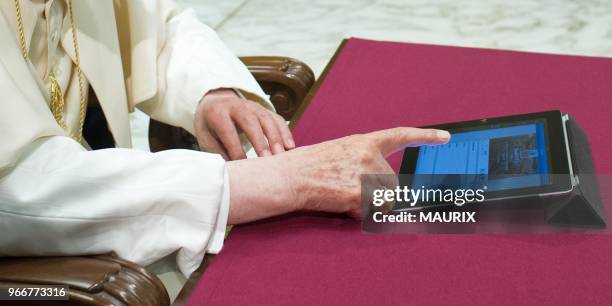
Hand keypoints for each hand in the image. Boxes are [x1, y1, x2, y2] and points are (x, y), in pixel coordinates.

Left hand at [194, 89, 294, 159]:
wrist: (215, 104)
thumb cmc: (211, 128)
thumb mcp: (206, 139)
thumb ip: (218, 153)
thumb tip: (231, 172)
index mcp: (217, 113)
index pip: (228, 132)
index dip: (236, 150)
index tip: (244, 167)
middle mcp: (237, 106)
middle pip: (250, 121)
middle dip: (260, 141)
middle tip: (268, 159)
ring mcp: (253, 106)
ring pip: (267, 119)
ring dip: (276, 138)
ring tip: (281, 155)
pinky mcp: (265, 110)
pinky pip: (277, 119)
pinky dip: (285, 132)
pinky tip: (290, 147)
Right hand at [226, 127, 449, 223]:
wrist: (291, 177)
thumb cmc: (311, 166)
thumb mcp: (340, 153)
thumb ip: (364, 162)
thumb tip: (385, 187)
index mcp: (364, 142)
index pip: (400, 136)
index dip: (425, 137)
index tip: (444, 137)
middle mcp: (370, 156)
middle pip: (392, 184)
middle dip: (377, 192)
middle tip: (348, 188)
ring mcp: (367, 175)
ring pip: (384, 200)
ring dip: (369, 204)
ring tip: (342, 194)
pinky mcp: (362, 194)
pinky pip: (374, 212)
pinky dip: (362, 214)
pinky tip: (343, 203)